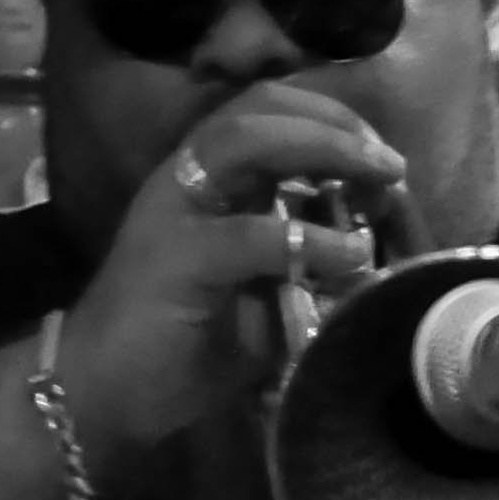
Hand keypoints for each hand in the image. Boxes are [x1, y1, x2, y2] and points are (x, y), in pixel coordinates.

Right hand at [58, 87, 408, 491]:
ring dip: (322, 149)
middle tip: (389, 162)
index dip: (331, 120)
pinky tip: (351, 255)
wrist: (109, 390)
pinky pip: (248, 234)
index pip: (267, 112)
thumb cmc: (190, 341)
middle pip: (259, 109)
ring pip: (245, 143)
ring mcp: (175, 210)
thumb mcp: (266, 295)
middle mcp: (189, 180)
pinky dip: (308, 239)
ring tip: (378, 181)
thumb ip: (312, 264)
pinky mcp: (174, 256)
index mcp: (210, 181)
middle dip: (334, 124)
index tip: (383, 158)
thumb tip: (379, 254)